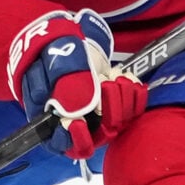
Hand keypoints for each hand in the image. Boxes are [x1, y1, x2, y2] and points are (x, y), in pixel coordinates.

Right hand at [10, 11, 145, 160]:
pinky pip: (133, 110)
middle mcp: (75, 123)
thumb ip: (65, 88)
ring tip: (110, 75)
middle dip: (107, 109)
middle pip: (98, 135)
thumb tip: (73, 116)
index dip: (73, 138)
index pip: (63, 143)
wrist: (72, 41)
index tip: (78, 123)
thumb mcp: (56, 64)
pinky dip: (134, 92)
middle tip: (104, 83)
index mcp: (51, 118)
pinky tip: (122, 77)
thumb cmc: (56, 52)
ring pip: (119, 123)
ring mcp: (97, 117)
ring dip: (121, 96)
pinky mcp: (115, 107)